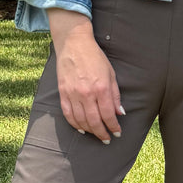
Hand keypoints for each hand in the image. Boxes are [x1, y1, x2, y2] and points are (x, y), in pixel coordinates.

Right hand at [47, 8, 124, 142]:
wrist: (74, 44)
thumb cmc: (95, 57)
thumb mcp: (111, 74)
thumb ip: (115, 95)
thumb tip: (119, 113)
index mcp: (101, 88)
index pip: (108, 115)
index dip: (113, 127)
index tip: (117, 133)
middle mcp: (86, 93)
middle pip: (94, 121)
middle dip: (102, 133)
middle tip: (106, 139)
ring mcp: (73, 94)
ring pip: (80, 120)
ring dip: (90, 130)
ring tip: (96, 134)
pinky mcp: (63, 92)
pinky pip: (68, 114)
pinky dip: (74, 124)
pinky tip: (81, 128)